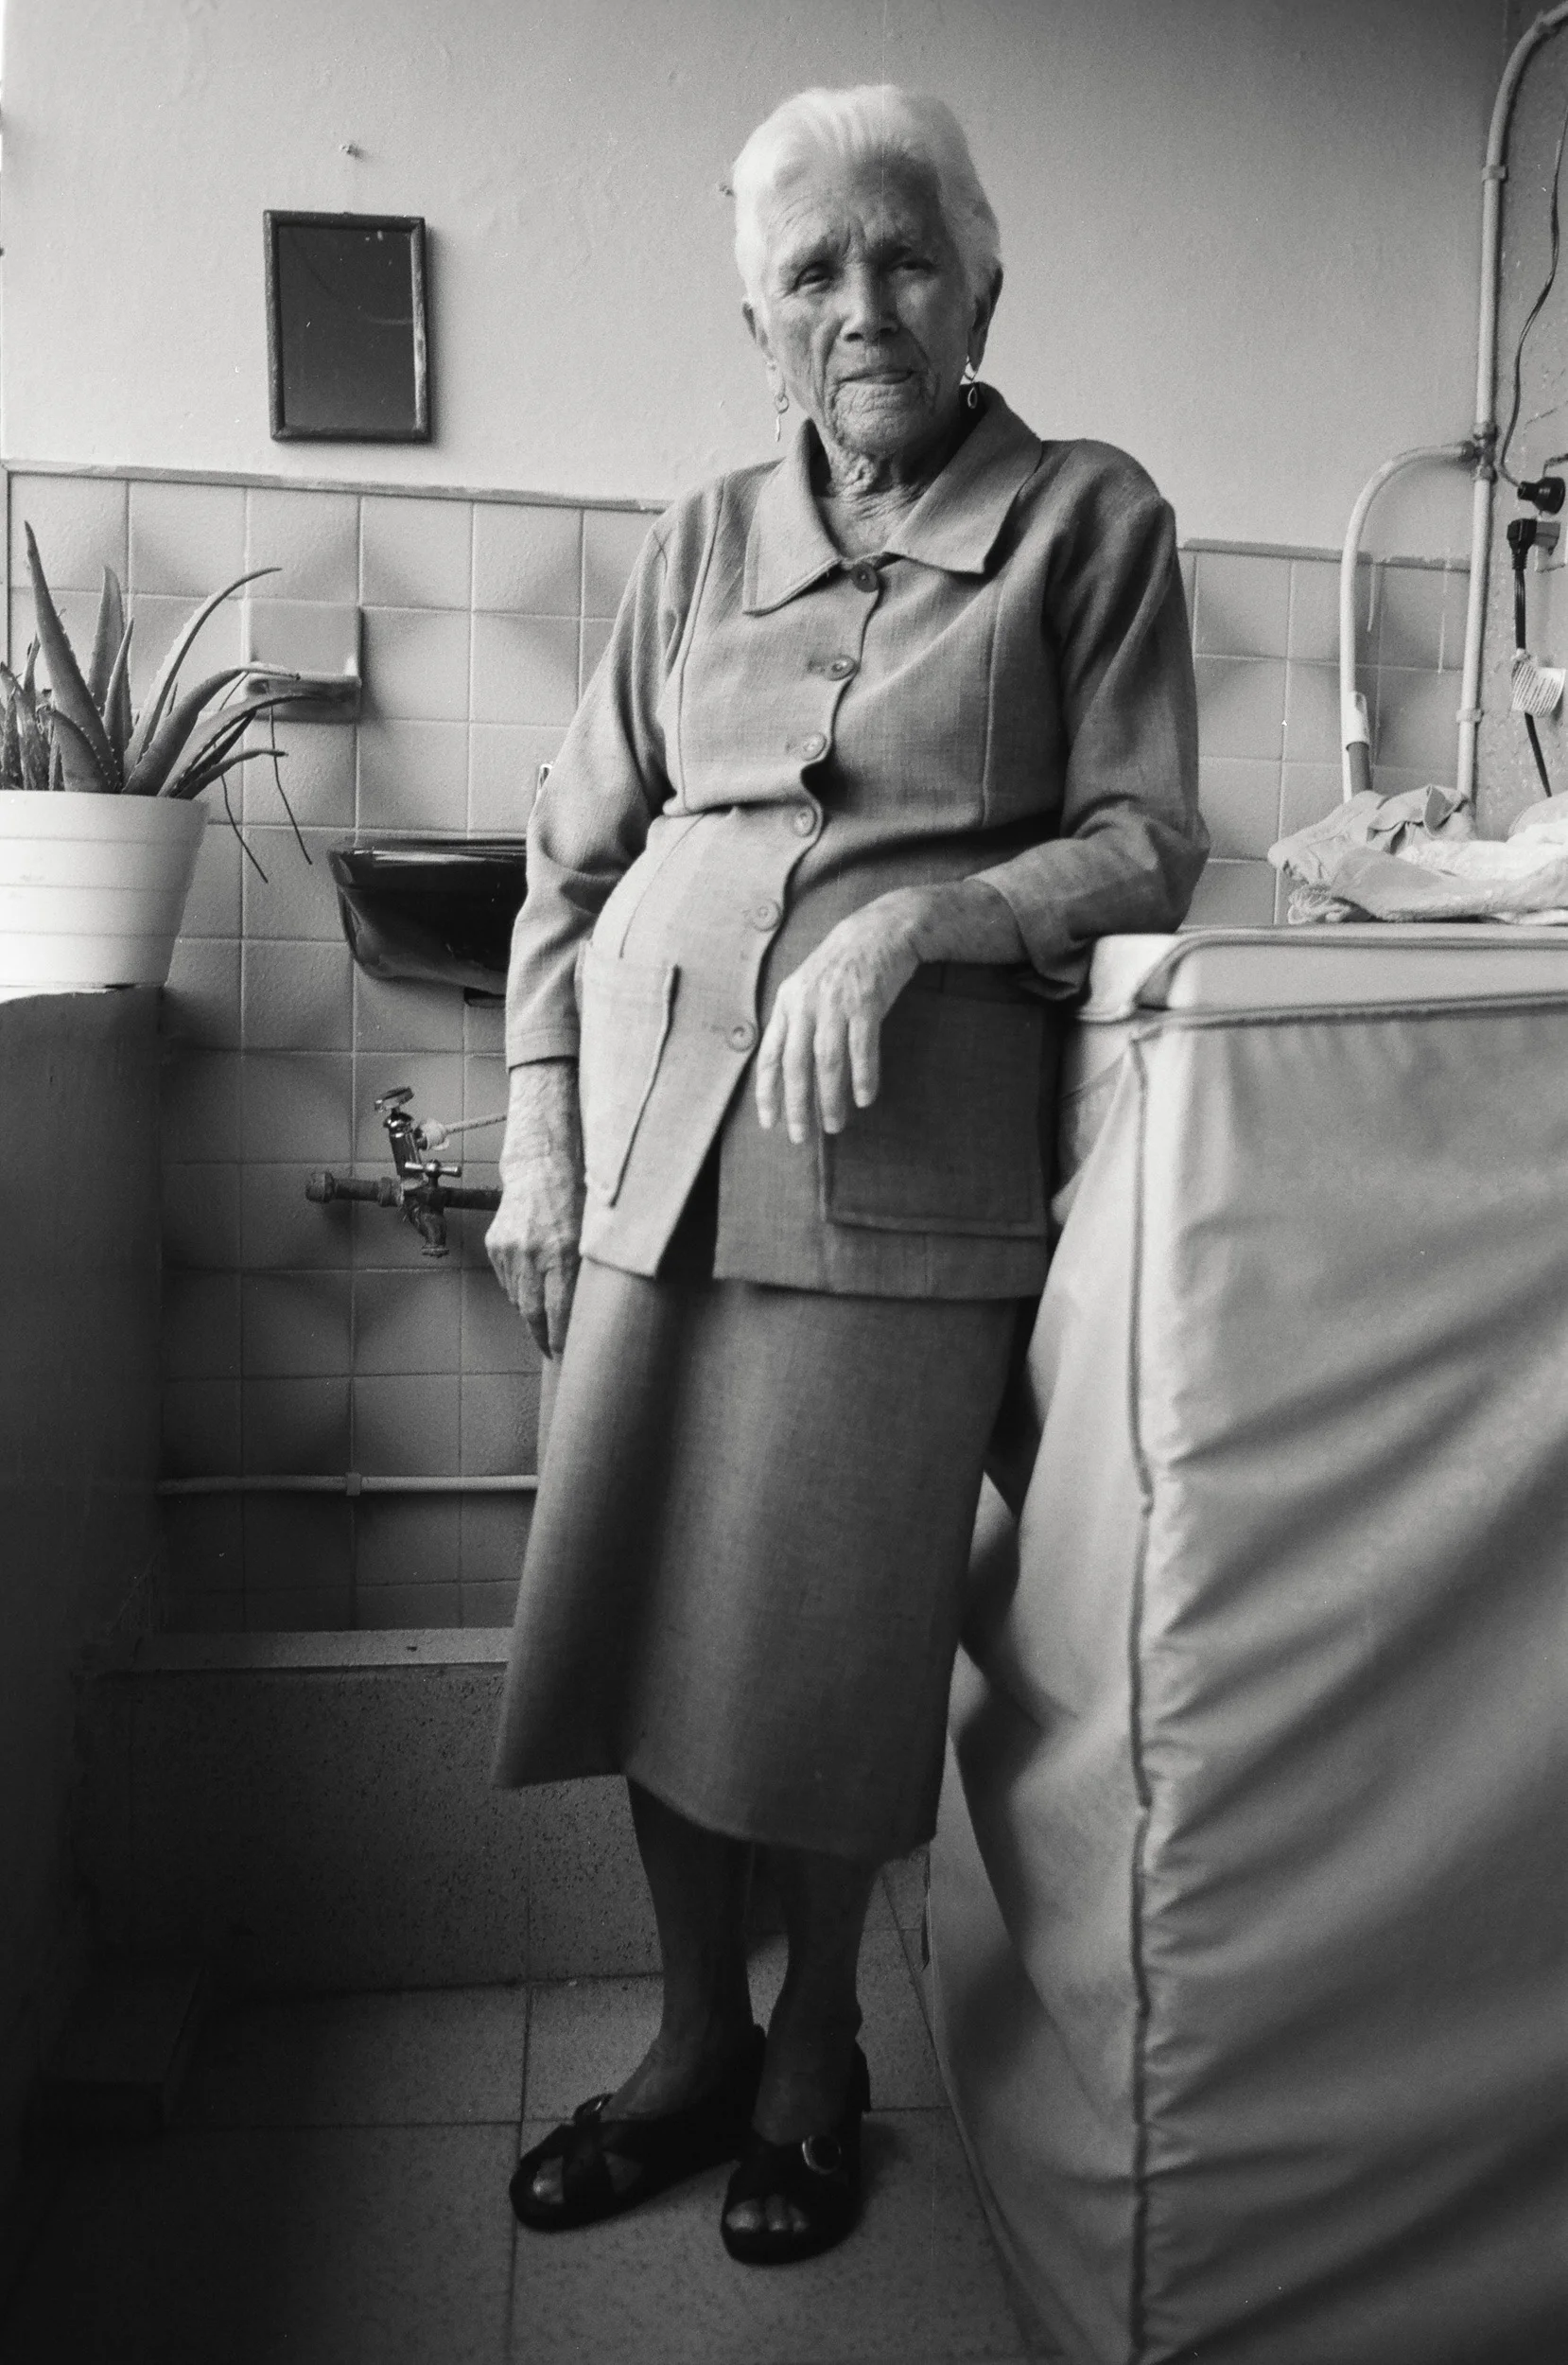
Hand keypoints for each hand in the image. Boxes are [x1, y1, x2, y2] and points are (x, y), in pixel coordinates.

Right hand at [486, 1062, 585, 1357]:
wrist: (540, 1165)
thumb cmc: (577, 1196)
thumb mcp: (593, 1233)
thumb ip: (589, 1270)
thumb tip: (593, 1311)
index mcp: (561, 1251)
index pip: (559, 1310)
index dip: (562, 1337)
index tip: (566, 1355)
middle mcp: (532, 1253)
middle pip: (533, 1313)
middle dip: (544, 1338)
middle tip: (553, 1352)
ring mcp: (509, 1250)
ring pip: (517, 1298)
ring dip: (531, 1315)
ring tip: (544, 1327)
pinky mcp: (496, 1245)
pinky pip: (508, 1281)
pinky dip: (519, 1291)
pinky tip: (532, 1292)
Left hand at [755, 894, 922, 1143]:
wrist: (879, 930)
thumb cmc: (842, 966)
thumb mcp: (807, 988)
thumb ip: (795, 1023)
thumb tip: (787, 1072)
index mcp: (787, 1003)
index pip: (770, 1055)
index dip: (768, 1092)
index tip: (770, 1123)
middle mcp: (806, 1003)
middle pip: (796, 1064)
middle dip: (797, 1105)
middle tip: (802, 1136)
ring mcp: (836, 1002)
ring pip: (828, 1061)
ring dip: (830, 1098)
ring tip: (835, 1125)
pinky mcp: (867, 1001)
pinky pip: (862, 1047)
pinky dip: (863, 1076)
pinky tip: (865, 1098)